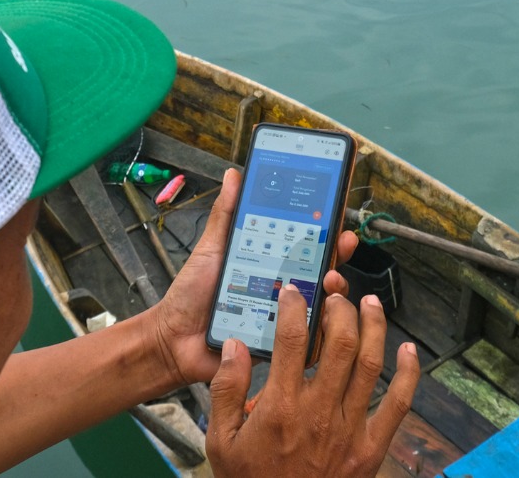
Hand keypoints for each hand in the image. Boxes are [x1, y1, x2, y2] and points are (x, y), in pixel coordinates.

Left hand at [146, 169, 358, 388]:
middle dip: (337, 252)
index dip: (323, 227)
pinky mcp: (279, 342)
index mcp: (267, 261)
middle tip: (343, 241)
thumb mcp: (211, 248)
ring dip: (332, 287)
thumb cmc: (192, 293)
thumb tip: (234, 174)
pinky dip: (319, 325)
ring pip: (321, 301)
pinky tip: (321, 314)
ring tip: (329, 277)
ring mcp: (282, 314)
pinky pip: (307, 336)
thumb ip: (226, 214)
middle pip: (320, 268)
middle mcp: (281, 286)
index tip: (336, 212)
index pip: (303, 241)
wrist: (175, 338)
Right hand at [207, 286, 418, 477]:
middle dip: (340, 309)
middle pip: (339, 343)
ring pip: (370, 364)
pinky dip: (408, 374)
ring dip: (374, 327)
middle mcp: (319, 412)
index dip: (295, 307)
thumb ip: (224, 391)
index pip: (291, 340)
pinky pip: (397, 404)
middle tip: (335, 295)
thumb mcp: (219, 443)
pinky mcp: (370, 449)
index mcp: (281, 407)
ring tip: (370, 304)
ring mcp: (349, 430)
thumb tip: (235, 347)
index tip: (294, 292)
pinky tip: (409, 351)